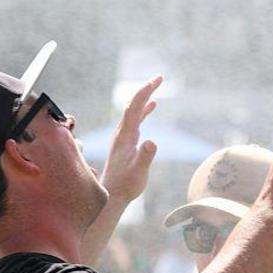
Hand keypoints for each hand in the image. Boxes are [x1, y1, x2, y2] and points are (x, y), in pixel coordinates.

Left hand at [100, 76, 160, 201]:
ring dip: (145, 97)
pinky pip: (136, 119)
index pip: (134, 107)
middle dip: (146, 89)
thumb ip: (145, 156)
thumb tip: (152, 142)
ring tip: (157, 85)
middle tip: (160, 77)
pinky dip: (145, 109)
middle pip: (133, 104)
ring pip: (134, 110)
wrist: (112, 195)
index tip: (157, 80)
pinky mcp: (126, 141)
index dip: (145, 92)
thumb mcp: (139, 171)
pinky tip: (153, 106)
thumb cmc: (127, 184)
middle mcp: (122, 132)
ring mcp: (123, 136)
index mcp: (125, 135)